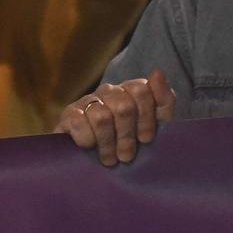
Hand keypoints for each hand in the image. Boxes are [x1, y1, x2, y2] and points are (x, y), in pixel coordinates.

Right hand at [56, 68, 175, 165]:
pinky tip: (90, 148)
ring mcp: (88, 101)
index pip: (141, 90)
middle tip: (126, 156)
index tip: (145, 140)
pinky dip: (87, 139)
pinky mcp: (69, 114)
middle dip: (126, 136)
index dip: (146, 118)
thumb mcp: (156, 126)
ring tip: (110, 159)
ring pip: (101, 117)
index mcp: (131, 91)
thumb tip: (157, 72)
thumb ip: (163, 101)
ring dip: (107, 143)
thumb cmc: (131, 143)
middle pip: (123, 107)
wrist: (95, 160)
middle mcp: (109, 91)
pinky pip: (79, 123)